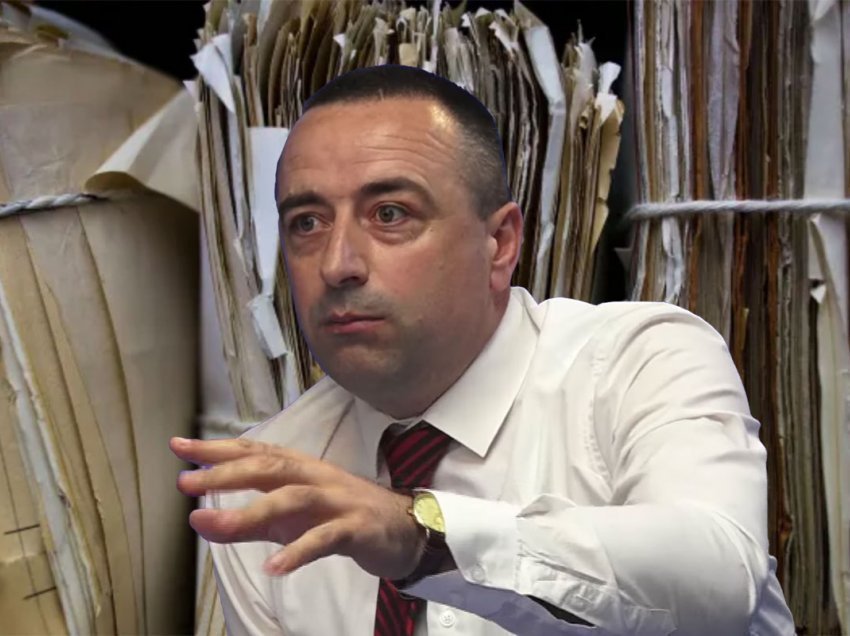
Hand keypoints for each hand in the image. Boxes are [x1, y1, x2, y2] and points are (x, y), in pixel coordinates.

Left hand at [170, 436, 424, 578]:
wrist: (402, 528)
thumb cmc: (339, 516)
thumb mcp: (289, 520)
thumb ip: (246, 522)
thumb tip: (200, 520)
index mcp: (299, 469)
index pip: (254, 453)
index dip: (216, 448)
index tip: (179, 446)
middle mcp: (315, 478)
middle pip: (269, 467)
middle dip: (226, 472)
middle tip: (186, 481)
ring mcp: (337, 501)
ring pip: (292, 499)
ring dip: (250, 510)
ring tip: (211, 523)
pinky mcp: (356, 528)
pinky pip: (325, 538)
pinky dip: (299, 551)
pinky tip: (274, 567)